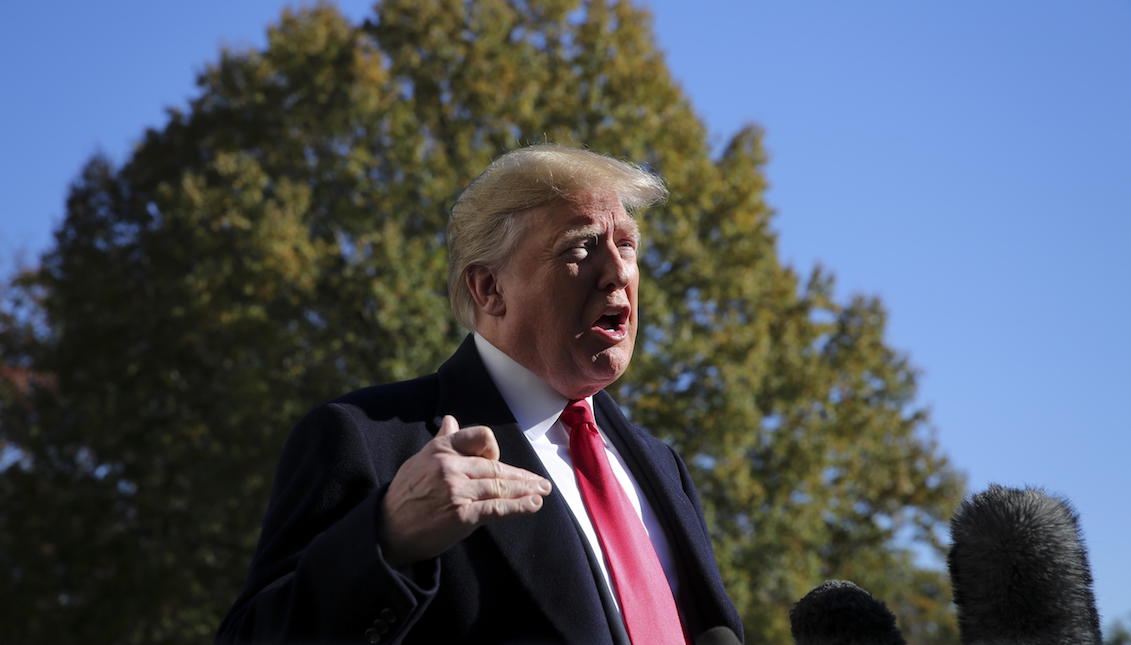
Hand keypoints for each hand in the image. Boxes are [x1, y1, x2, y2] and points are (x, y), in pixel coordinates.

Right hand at [379, 415, 552, 565]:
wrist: (386, 530)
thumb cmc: (405, 494)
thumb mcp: (420, 460)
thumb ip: (442, 441)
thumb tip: (452, 419)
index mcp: (441, 448)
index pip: (481, 437)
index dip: (494, 449)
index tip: (500, 461)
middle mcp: (450, 465)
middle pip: (496, 466)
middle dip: (521, 476)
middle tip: (541, 482)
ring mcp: (456, 489)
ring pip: (500, 486)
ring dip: (526, 490)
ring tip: (542, 492)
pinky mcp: (462, 514)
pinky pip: (498, 508)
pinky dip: (519, 506)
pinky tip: (534, 505)